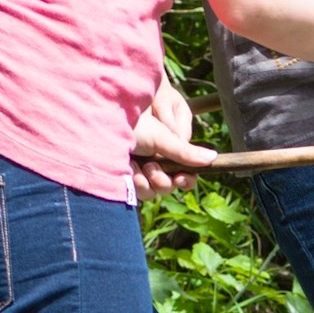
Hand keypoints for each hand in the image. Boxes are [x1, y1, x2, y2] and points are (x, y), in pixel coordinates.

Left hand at [130, 77, 202, 201]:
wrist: (100, 120)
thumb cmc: (133, 121)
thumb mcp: (162, 136)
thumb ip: (185, 151)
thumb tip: (213, 158)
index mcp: (168, 147)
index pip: (186, 171)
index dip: (186, 178)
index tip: (181, 179)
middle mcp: (156, 159)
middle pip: (170, 184)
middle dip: (162, 179)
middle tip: (153, 167)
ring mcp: (140, 168)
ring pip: (153, 191)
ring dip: (146, 181)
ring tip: (137, 166)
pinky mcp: (125, 177)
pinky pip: (137, 192)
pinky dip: (133, 183)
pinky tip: (127, 170)